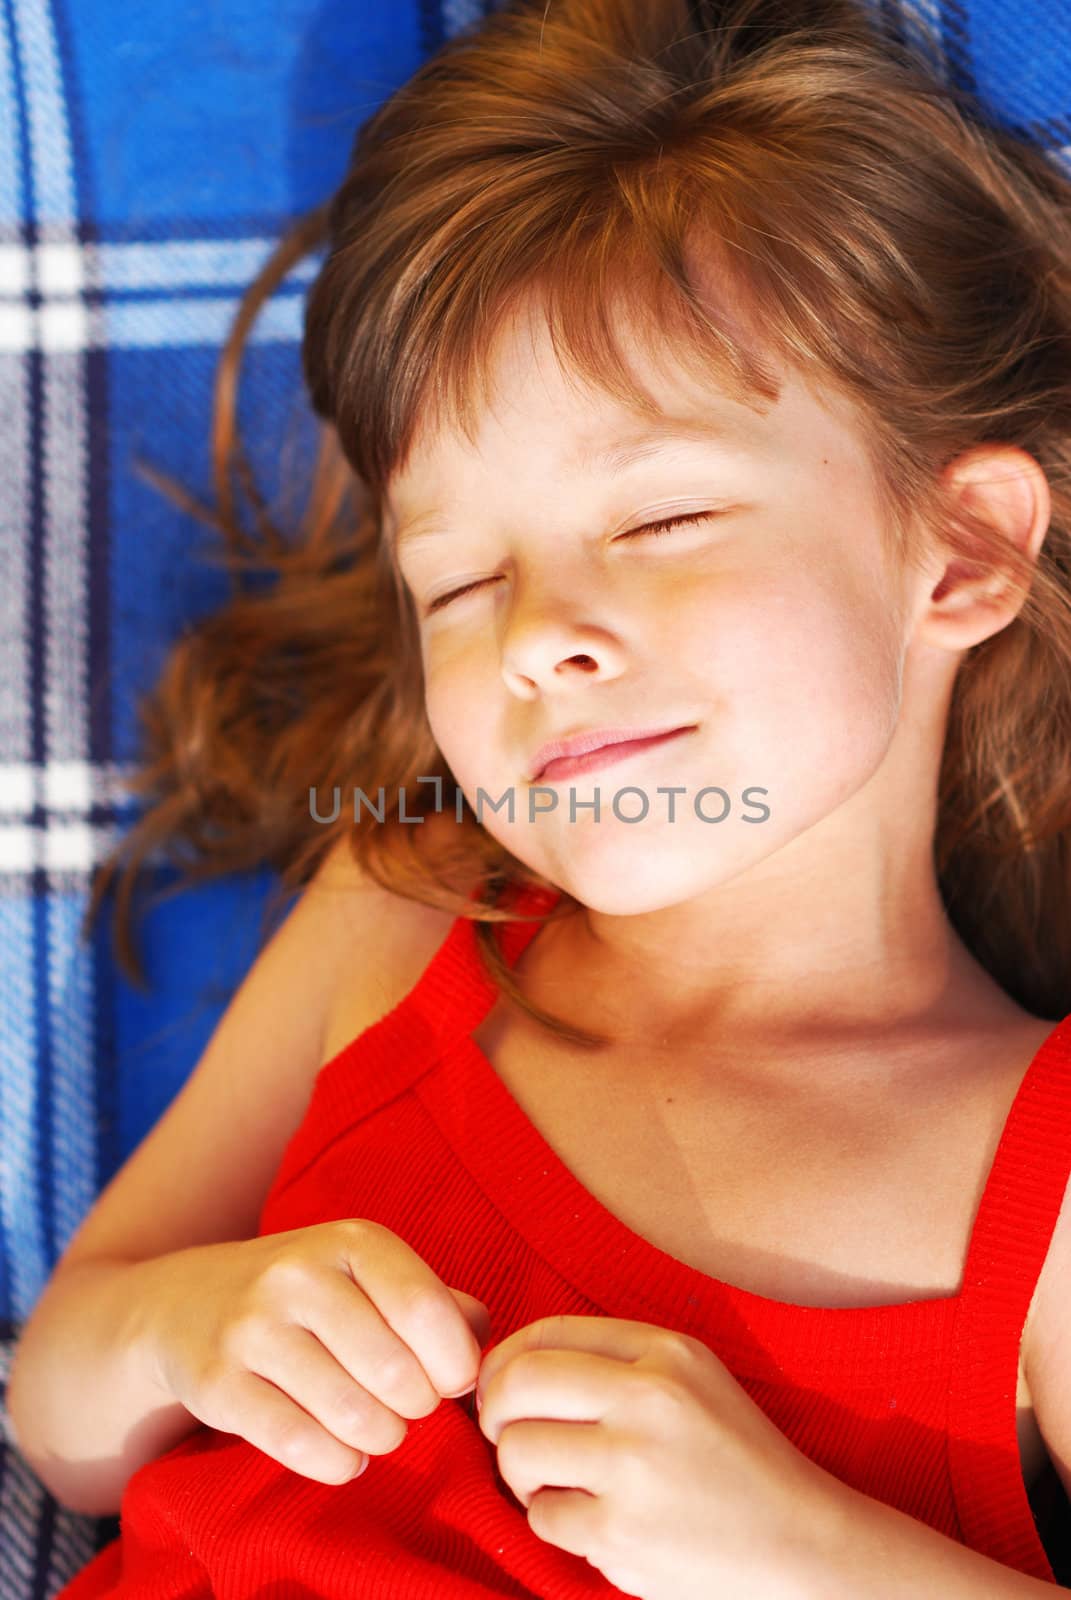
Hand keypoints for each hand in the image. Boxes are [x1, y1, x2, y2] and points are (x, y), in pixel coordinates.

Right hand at [143, 1220, 490, 1484]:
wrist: (187, 1304)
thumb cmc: (312, 1298)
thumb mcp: (372, 1276)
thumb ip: (439, 1305)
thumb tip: (483, 1354)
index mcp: (352, 1240)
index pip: (425, 1308)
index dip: (454, 1362)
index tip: (451, 1381)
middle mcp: (299, 1273)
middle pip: (394, 1368)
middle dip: (417, 1405)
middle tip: (408, 1406)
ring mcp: (252, 1326)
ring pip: (351, 1412)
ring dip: (381, 1437)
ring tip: (380, 1430)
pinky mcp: (218, 1382)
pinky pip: (299, 1443)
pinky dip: (337, 1463)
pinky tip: (344, 1454)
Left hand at [475, 1314, 840, 1599]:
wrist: (801, 1545)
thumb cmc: (737, 1460)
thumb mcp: (694, 1379)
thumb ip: (617, 1361)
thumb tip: (511, 1367)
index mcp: (667, 1352)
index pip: (547, 1332)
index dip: (505, 1359)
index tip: (502, 1386)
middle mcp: (649, 1399)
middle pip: (518, 1383)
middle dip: (494, 1412)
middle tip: (507, 1435)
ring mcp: (634, 1468)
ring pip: (517, 1451)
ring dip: (520, 1473)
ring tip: (555, 1482)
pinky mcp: (623, 1534)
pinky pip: (542, 1517)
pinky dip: (554, 1522)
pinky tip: (592, 1521)